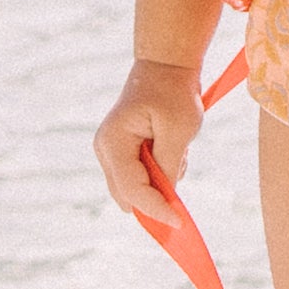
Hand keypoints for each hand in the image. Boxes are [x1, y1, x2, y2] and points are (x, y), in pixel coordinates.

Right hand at [94, 58, 205, 222]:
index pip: (132, 189)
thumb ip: (168, 166)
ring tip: (178, 149)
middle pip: (127, 195)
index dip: (155, 209)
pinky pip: (139, 178)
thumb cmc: (173, 93)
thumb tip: (166, 199)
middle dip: (155, 199)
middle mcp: (105, 149)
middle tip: (183, 183)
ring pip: (134, 189)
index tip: (179, 222)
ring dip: (159, 182)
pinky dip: (159, 174)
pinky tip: (172, 149)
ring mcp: (110, 151)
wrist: (165, 66)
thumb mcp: (178, 130)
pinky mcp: (121, 152)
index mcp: (114, 142)